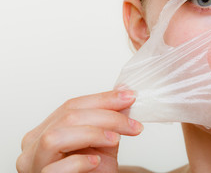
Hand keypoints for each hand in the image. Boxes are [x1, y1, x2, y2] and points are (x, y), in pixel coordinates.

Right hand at [16, 90, 142, 172]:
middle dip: (106, 116)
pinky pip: (55, 168)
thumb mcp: (104, 141)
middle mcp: (34, 145)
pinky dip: (79, 161)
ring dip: (92, 134)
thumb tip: (124, 90)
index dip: (103, 99)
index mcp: (46, 129)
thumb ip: (110, 119)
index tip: (130, 97)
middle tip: (132, 125)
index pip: (72, 105)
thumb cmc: (94, 172)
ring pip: (54, 137)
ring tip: (114, 140)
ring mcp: (34, 164)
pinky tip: (96, 162)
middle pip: (67, 117)